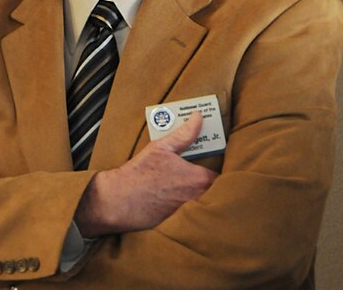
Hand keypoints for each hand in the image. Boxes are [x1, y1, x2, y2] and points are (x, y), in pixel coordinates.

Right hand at [75, 112, 217, 236]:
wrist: (119, 200)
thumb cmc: (139, 173)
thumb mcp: (161, 147)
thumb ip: (184, 133)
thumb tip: (198, 117)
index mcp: (199, 178)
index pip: (223, 176)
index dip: (218, 171)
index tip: (212, 168)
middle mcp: (200, 198)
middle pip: (218, 193)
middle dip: (214, 187)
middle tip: (202, 180)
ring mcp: (192, 214)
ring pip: (207, 206)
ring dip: (204, 200)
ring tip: (189, 192)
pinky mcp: (182, 225)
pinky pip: (195, 219)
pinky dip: (193, 214)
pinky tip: (181, 206)